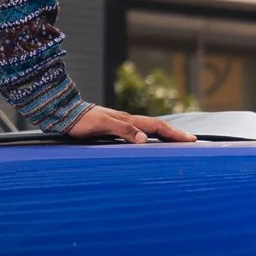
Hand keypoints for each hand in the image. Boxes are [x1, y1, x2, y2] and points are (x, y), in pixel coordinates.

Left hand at [66, 105, 194, 143]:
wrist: (63, 114)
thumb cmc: (80, 121)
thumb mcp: (101, 125)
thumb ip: (123, 130)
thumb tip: (145, 140)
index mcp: (127, 120)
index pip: (157, 126)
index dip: (174, 133)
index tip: (191, 140)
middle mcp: (127, 121)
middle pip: (156, 126)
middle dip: (174, 134)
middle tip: (191, 141)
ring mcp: (120, 124)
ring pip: (148, 129)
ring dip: (164, 135)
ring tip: (176, 141)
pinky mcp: (113, 128)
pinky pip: (137, 132)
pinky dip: (149, 137)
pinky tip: (149, 142)